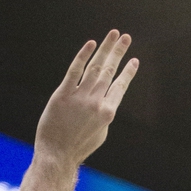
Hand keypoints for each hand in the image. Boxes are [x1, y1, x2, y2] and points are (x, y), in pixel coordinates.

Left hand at [33, 30, 138, 169]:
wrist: (56, 156)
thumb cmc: (77, 148)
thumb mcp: (99, 135)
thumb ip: (104, 116)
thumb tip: (107, 105)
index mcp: (108, 112)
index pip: (120, 86)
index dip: (127, 72)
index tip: (133, 60)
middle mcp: (96, 102)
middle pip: (109, 71)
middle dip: (118, 52)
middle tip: (125, 37)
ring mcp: (80, 97)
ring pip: (95, 67)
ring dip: (106, 48)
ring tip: (113, 34)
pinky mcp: (62, 95)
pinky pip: (74, 71)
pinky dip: (83, 56)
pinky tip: (91, 44)